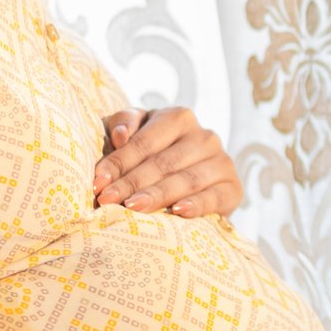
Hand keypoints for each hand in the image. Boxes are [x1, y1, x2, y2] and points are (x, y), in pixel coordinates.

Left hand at [93, 107, 242, 218]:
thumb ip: (124, 124)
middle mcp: (204, 136)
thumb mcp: (136, 133)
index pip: (145, 141)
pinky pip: (214, 197)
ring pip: (186, 179)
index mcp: (178, 118)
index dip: (119, 162)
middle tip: (107, 200)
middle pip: (163, 162)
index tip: (98, 182)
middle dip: (132, 183)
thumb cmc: (154, 156)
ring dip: (157, 195)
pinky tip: (178, 212)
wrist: (194, 185)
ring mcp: (222, 161)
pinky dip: (196, 205)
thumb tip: (120, 135)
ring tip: (132, 208)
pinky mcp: (233, 188)